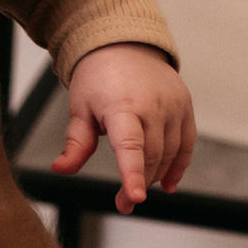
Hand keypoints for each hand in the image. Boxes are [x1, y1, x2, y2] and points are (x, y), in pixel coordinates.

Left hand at [51, 44, 194, 211]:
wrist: (124, 45)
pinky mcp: (185, 106)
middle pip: (151, 157)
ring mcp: (173, 105)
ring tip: (138, 187)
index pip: (130, 146)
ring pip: (170, 153)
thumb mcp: (80, 109)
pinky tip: (168, 183)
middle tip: (123, 202)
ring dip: (155, 176)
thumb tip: (61, 169)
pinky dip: (179, 166)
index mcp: (122, 105)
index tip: (135, 197)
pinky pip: (187, 143)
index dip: (132, 174)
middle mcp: (153, 105)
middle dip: (138, 184)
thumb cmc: (99, 78)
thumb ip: (76, 143)